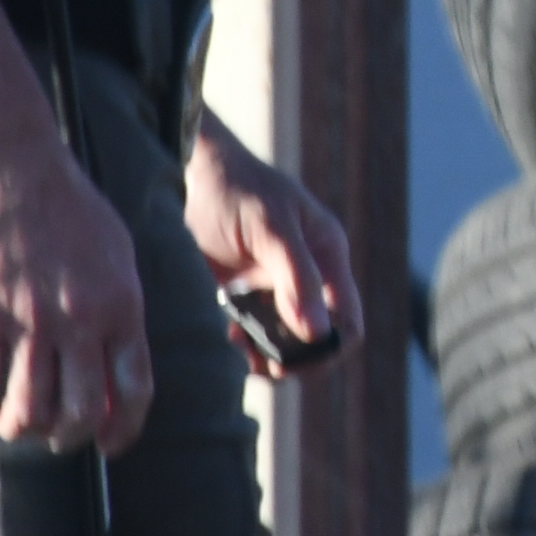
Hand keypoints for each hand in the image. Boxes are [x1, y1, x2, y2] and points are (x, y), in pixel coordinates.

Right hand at [0, 130, 154, 456]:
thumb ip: (119, 305)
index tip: (108, 444)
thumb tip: (119, 358)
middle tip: (51, 433)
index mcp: (122, 303)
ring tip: (12, 419)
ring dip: (19, 426)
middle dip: (66, 436)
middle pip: (78, 413)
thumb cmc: (64, 202)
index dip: (121, 429)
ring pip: (27, 411)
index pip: (133, 389)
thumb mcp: (115, 249)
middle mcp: (81, 319)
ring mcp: (30, 320)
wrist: (9, 161)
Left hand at [185, 107, 356, 380]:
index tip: (294, 361)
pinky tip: (229, 335)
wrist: (186, 172)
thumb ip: (296, 277)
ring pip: (286, 341)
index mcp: (327, 255)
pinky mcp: (245, 291)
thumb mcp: (269, 228)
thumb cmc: (234, 189)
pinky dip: (246, 344)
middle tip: (262, 363)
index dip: (329, 349)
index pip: (348, 321)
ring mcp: (276, 284)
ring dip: (267, 354)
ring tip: (240, 346)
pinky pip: (256, 332)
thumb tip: (318, 332)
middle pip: (317, 338)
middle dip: (294, 357)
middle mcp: (307, 273)